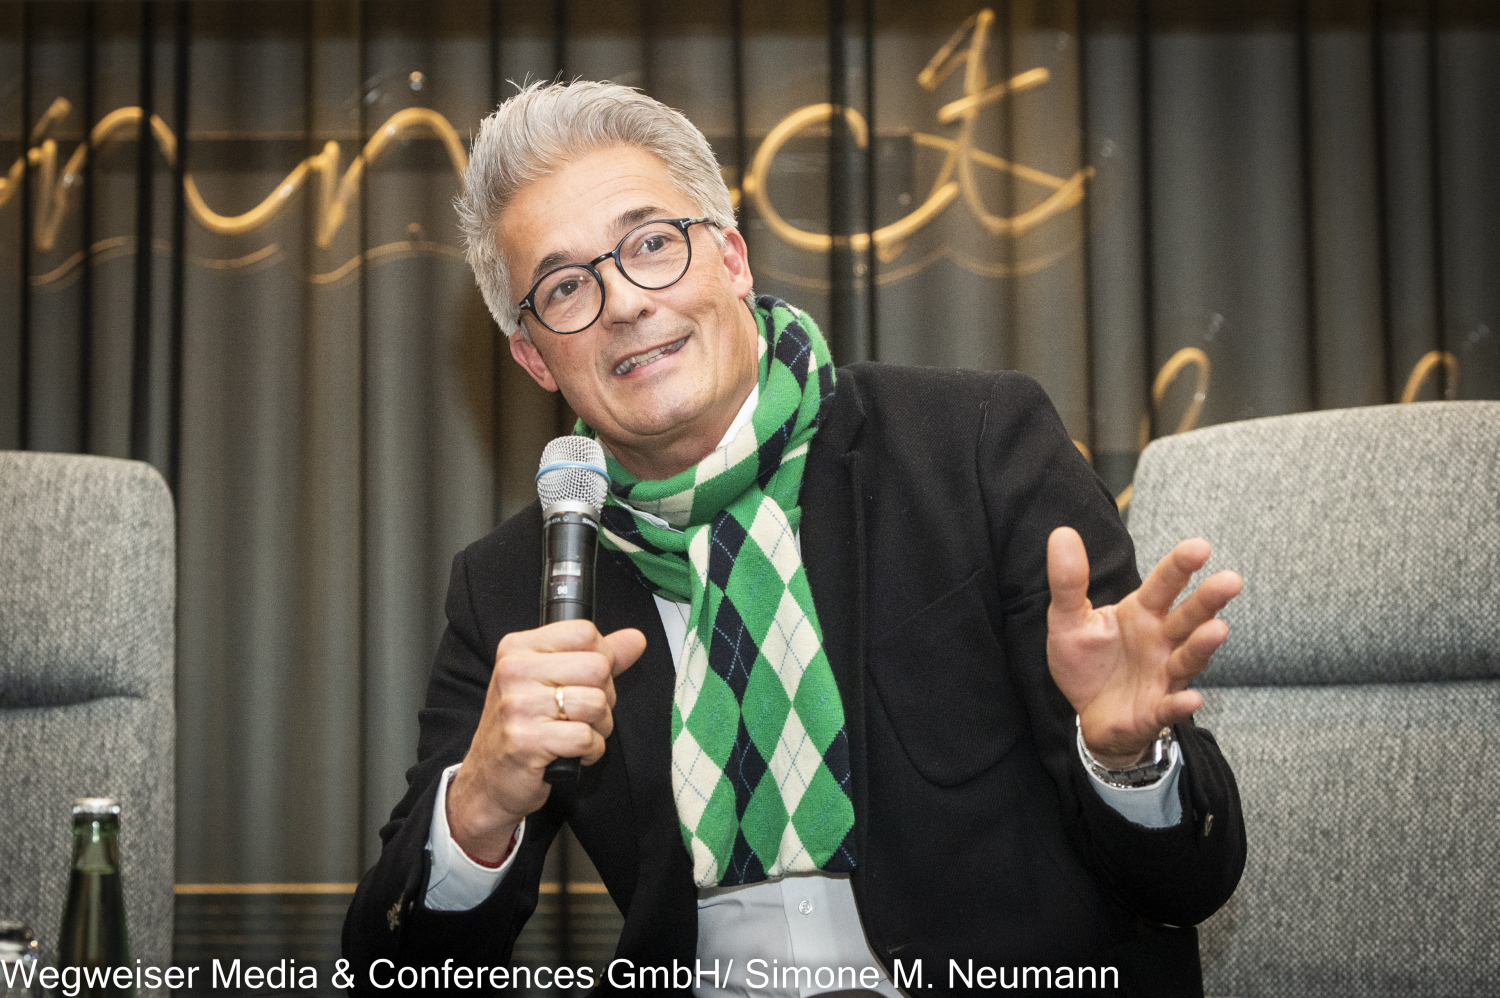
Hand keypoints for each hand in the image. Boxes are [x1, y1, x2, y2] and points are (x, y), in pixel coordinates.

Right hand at [446, 620, 646, 861]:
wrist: (489, 780)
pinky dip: (590, 751)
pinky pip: (586, 738)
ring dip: (599, 727)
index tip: (585, 682)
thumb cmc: (525, 727)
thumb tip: (636, 639)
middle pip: (597, 667)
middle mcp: (514, 670)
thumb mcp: (553, 681)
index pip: (584, 633)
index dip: (601, 660)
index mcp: (519, 648)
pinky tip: (570, 753)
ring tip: (575, 734)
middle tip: (581, 715)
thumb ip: (597, 657)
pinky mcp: (526, 741)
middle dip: (604, 697)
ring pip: (596, 703)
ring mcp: (517, 706)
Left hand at [1045, 527, 1241, 767]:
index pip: (1164, 584)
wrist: (1088, 714)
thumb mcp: (1068, 619)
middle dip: (1208, 599)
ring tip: (1217, 629)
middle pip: (1189, 616)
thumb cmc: (1086, 661)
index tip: (1199, 546)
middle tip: (1230, 580)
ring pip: (1189, 658)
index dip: (1180, 565)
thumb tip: (1061, 532)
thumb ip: (1068, 581)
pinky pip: (1172, 706)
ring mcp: (1164, 675)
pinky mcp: (1157, 709)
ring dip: (1203, 645)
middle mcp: (1162, 640)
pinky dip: (1182, 704)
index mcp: (1142, 612)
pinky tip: (1191, 698)